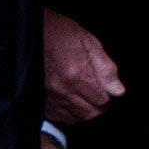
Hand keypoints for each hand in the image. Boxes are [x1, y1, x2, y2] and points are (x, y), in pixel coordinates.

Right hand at [43, 8, 123, 125]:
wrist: (29, 31)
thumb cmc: (59, 32)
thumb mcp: (89, 42)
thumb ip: (106, 68)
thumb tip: (118, 90)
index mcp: (77, 74)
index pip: (103, 100)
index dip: (109, 94)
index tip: (107, 87)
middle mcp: (62, 89)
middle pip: (90, 113)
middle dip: (99, 105)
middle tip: (99, 92)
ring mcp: (49, 97)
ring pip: (75, 118)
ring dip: (85, 109)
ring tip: (85, 95)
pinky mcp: (40, 101)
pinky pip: (59, 117)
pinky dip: (69, 112)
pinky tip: (71, 98)